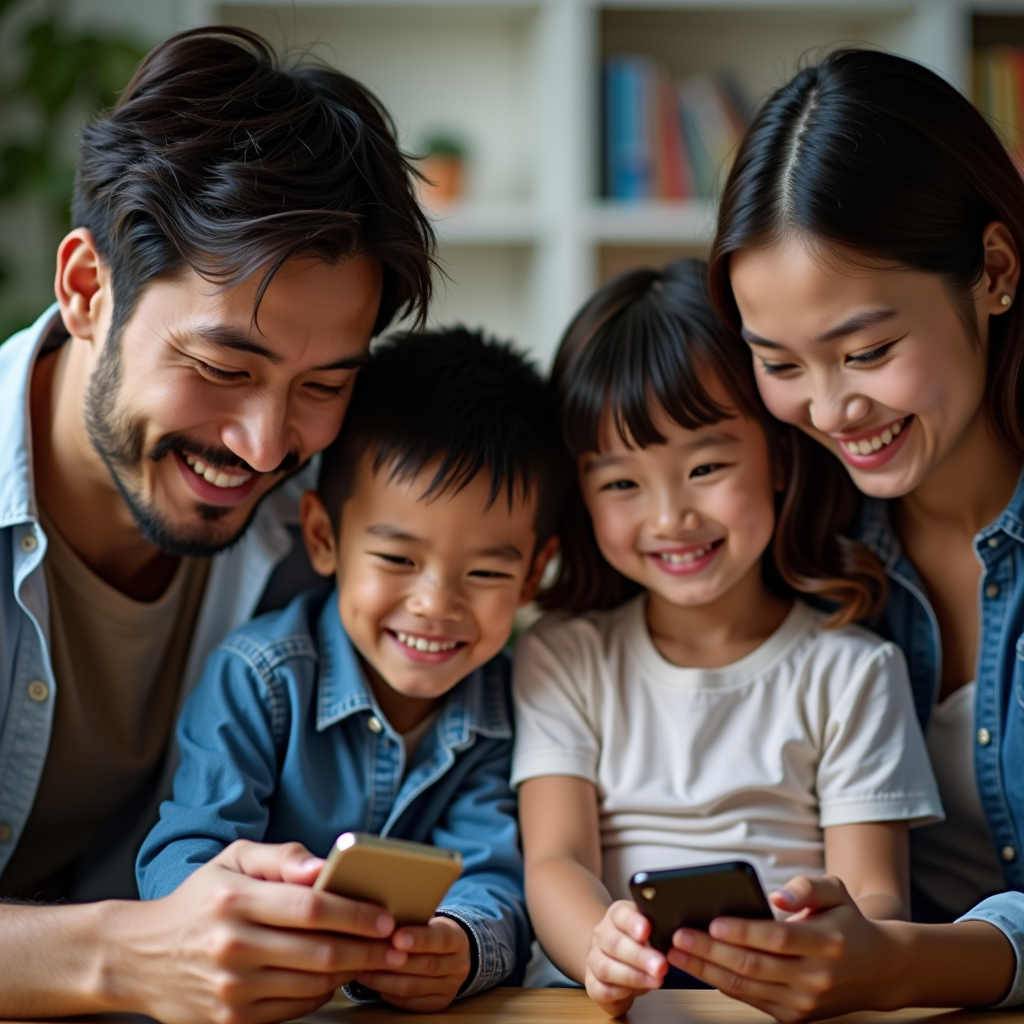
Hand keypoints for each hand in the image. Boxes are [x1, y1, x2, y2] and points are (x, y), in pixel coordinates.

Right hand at [115, 840, 407, 1023]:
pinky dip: (321, 993)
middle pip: (320, 952)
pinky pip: (293, 1009)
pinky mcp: (230, 1021)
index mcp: (236, 900)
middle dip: (369, 949)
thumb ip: (282, 857)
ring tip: (374, 957)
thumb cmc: (199, 900)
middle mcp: (233, 946)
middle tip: (399, 945)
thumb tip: (325, 866)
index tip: (388, 917)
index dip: (356, 914)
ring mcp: (231, 989)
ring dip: (351, 972)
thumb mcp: (233, 859)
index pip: (312, 908)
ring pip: (312, 984)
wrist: (138, 956)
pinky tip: (333, 976)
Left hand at [354, 915, 472, 1011]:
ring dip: (385, 980)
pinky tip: (374, 983)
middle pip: (426, 966)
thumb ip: (414, 920)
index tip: (396, 937)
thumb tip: (382, 918)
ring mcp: (449, 988)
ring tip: (363, 970)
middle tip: (367, 954)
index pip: (441, 939)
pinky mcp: (437, 1004)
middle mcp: (458, 965)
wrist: (452, 953)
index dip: (419, 939)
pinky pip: (410, 1003)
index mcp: (458, 939)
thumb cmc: (431, 931)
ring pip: (414, 987)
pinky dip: (389, 994)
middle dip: (395, 961)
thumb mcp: (431, 920)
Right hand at [585, 900, 667, 1016]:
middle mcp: (602, 934)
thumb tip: (679, 937)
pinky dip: (617, 992)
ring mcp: (594, 958)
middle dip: (639, 956)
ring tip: (655, 981)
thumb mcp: (651, 931)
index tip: (647, 930)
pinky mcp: (592, 983)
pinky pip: (600, 989)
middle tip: (661, 966)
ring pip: (605, 967)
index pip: (621, 914)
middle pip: (614, 943)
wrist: (612, 956)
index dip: (633, 922)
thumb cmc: (639, 943)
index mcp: (616, 916)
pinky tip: (632, 992)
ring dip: (632, 976)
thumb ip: (659, 931)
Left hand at [667, 875, 900, 1022]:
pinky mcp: (794, 1016)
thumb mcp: (836, 891)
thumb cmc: (846, 921)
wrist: (878, 970)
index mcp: (826, 943)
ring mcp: (804, 1002)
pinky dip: (722, 984)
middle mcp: (816, 977)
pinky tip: (699, 968)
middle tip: (677, 937)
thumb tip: (777, 896)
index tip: (711, 922)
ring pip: (747, 988)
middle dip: (710, 952)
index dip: (743, 932)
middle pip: (754, 966)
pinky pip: (751, 1000)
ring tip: (676, 954)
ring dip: (706, 971)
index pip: (777, 939)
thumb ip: (807, 887)